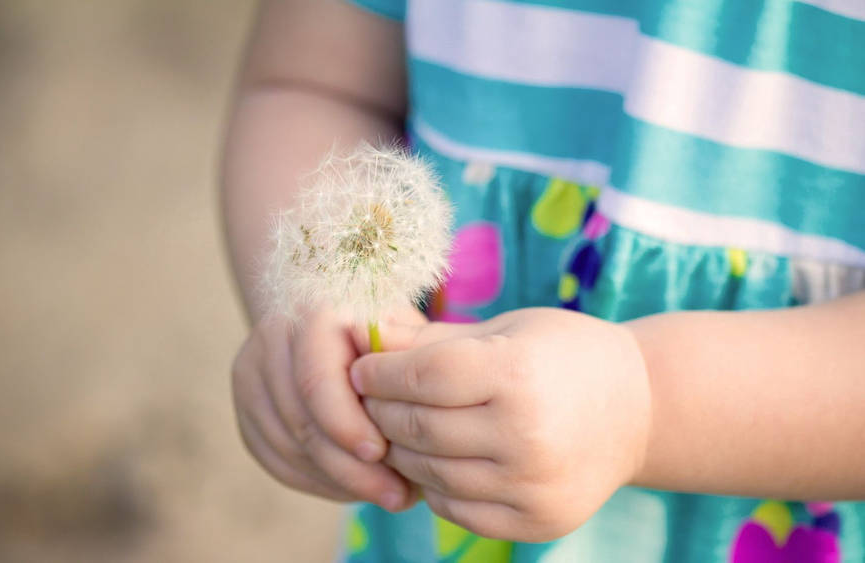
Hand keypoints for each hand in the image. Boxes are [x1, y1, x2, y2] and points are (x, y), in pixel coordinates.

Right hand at [231, 306, 423, 510]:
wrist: (338, 317)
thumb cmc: (387, 331)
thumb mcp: (407, 335)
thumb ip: (409, 367)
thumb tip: (418, 415)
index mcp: (314, 313)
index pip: (316, 380)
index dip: (346, 424)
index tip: (382, 455)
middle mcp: (273, 337)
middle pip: (301, 421)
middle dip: (349, 468)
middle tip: (396, 495)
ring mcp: (252, 372)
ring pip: (287, 447)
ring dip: (337, 481)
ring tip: (385, 494)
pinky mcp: (247, 408)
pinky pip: (276, 460)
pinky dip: (317, 482)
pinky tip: (353, 489)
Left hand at [350, 308, 650, 540]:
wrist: (639, 409)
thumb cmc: (563, 355)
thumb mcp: (505, 330)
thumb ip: (432, 339)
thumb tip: (364, 335)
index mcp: (517, 373)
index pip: (422, 377)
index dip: (380, 373)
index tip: (361, 370)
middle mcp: (526, 434)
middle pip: (419, 428)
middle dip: (380, 412)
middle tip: (368, 400)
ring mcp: (532, 485)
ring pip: (430, 473)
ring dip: (400, 451)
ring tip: (396, 429)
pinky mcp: (537, 521)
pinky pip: (456, 509)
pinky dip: (434, 486)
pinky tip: (435, 460)